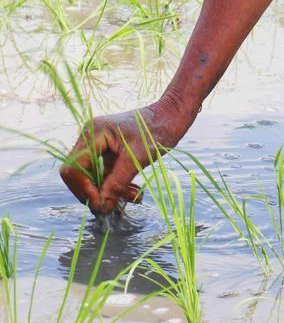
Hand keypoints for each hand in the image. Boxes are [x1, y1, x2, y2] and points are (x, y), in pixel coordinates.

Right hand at [61, 96, 193, 215]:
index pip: (73, 168)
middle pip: (78, 175)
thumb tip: (101, 206)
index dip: (84, 189)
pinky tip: (134, 191)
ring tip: (134, 195)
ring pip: (92, 178)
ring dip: (109, 192)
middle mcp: (90, 138)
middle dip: (95, 192)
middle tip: (114, 205)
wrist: (171, 116)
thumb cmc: (156, 131)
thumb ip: (117, 182)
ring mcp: (98, 146)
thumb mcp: (137, 158)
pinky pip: (104, 175)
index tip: (102, 204)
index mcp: (93, 133)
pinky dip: (116, 186)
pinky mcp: (108, 153)